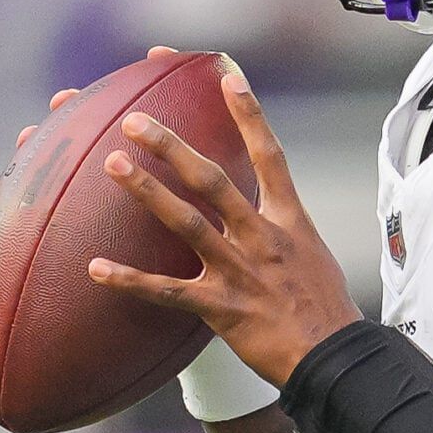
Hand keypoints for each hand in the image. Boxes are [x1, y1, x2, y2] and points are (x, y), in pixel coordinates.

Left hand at [75, 60, 362, 384]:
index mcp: (288, 220)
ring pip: (188, 224)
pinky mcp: (221, 307)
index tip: (225, 75)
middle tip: (135, 120)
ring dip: (149, 192)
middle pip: (213, 180)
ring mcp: (240, 271)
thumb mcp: (312, 254)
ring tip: (114, 165)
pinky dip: (130, 280)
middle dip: (173, 147)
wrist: (336, 357)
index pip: (268, 155)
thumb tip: (263, 212)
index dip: (248, 113)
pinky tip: (96, 269)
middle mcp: (262, 237)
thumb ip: (282, 229)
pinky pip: (168, 292)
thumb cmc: (325, 310)